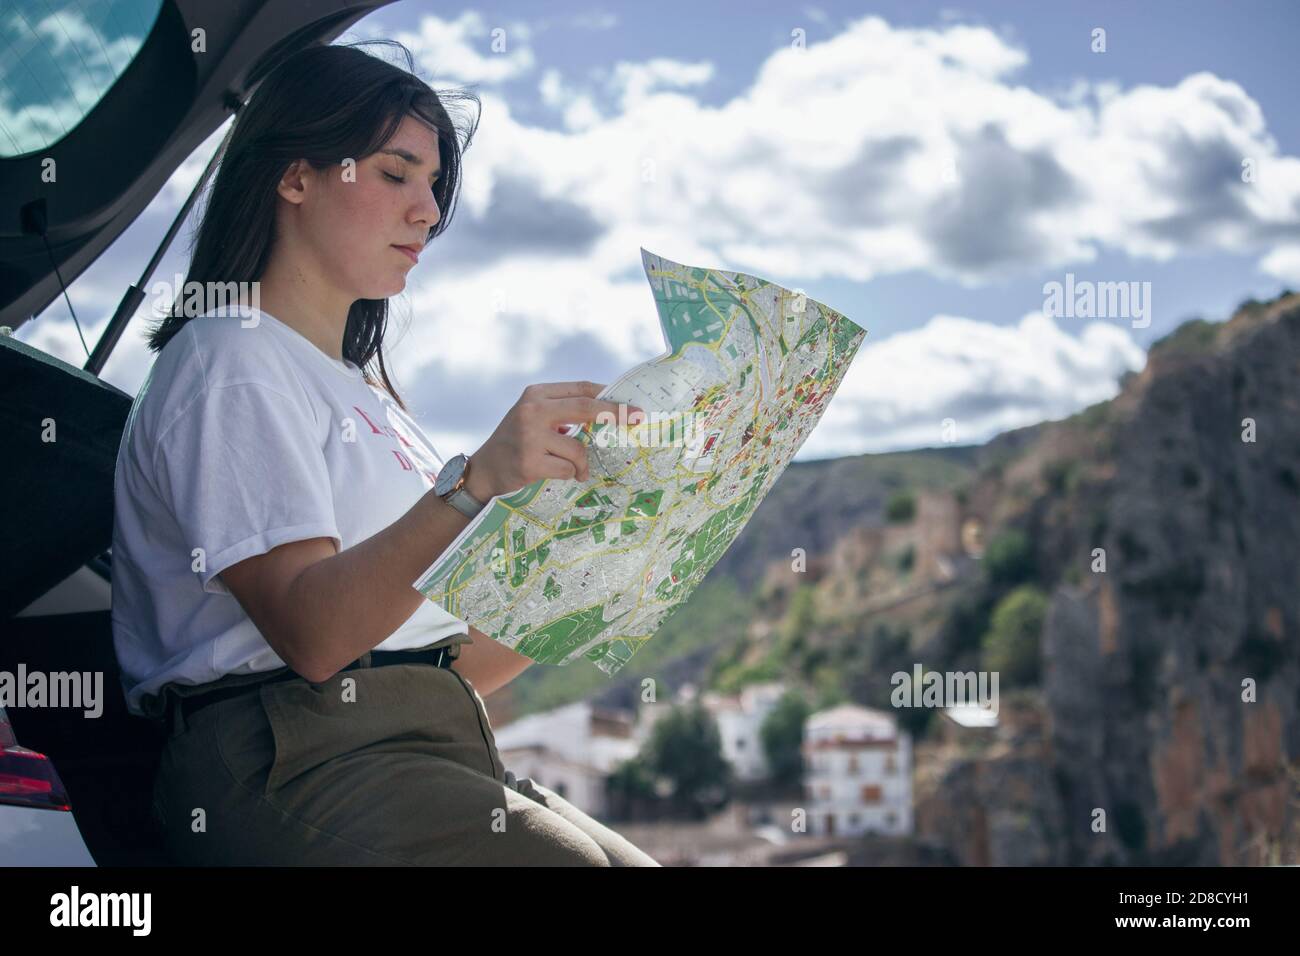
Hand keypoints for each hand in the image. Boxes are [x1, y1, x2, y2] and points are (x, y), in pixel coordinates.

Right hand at [467, 381, 641, 499]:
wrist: (484, 472)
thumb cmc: (516, 444)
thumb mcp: (535, 418)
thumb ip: (564, 412)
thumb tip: (611, 413)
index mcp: (536, 394)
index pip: (582, 389)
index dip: (610, 396)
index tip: (633, 405)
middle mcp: (532, 410)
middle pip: (586, 408)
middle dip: (616, 415)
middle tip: (637, 420)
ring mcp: (530, 436)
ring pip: (579, 448)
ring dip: (582, 464)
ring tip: (573, 469)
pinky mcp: (530, 462)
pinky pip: (568, 469)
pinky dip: (569, 475)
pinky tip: (554, 474)